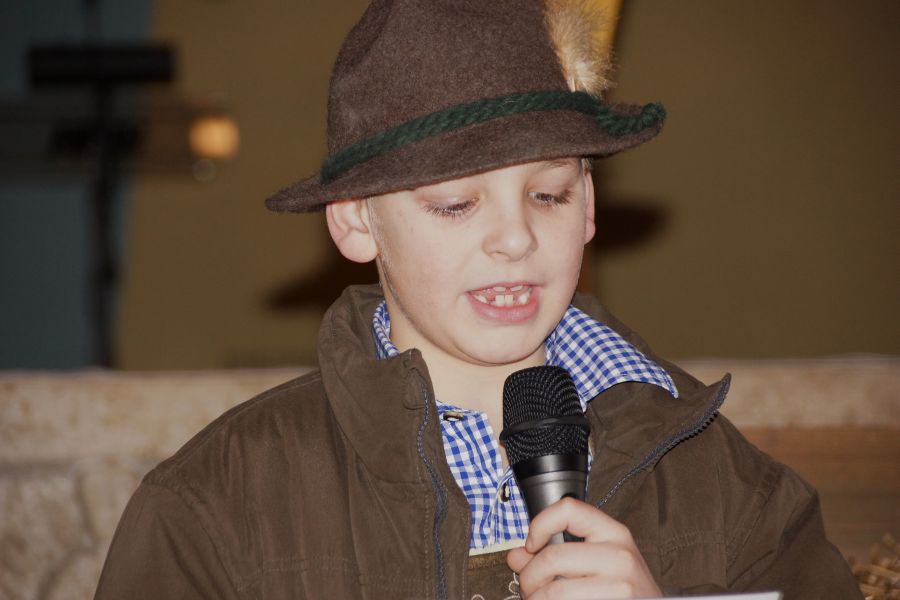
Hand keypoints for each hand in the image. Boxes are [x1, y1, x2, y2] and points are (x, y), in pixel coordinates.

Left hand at [506, 497, 660, 598]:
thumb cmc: (624, 590)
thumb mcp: (597, 562)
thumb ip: (554, 553)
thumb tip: (516, 555)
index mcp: (613, 533)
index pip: (569, 509)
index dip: (540, 524)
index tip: (531, 544)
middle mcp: (620, 556)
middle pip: (552, 556)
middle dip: (528, 576)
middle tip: (528, 588)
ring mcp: (620, 586)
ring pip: (554, 591)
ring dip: (536, 599)